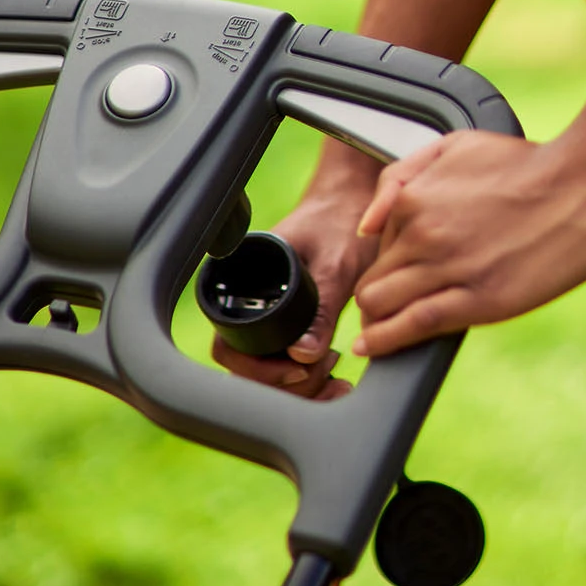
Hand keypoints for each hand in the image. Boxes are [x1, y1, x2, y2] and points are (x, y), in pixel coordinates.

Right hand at [210, 153, 382, 399]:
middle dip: (285, 384)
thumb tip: (303, 355)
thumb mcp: (335, 265)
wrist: (358, 198)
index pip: (227, 344)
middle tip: (327, 378)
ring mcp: (268, 313)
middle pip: (247, 367)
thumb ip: (322, 309)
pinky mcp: (290, 322)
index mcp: (242, 279)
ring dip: (299, 386)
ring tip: (336, 381)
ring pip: (267, 371)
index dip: (257, 369)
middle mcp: (249, 300)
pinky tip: (334, 376)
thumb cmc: (342, 218)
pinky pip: (286, 362)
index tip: (297, 370)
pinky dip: (307, 377)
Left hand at [351, 130, 585, 356]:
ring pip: (382, 306)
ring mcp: (449, 269)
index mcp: (415, 200)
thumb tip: (368, 225)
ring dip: (376, 323)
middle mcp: (423, 235)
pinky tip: (374, 347)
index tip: (394, 278)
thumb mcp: (457, 146)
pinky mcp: (479, 301)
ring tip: (379, 334)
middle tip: (382, 314)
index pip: (376, 247)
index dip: (384, 265)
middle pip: (372, 282)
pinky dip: (386, 341)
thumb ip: (401, 177)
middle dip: (374, 300)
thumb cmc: (530, 165)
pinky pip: (414, 325)